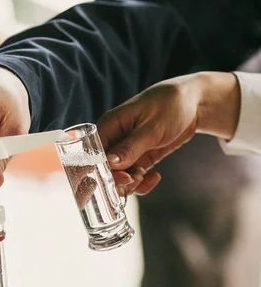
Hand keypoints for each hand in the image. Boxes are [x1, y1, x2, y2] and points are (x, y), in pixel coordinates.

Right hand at [97, 72, 239, 196]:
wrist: (194, 103)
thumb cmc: (170, 106)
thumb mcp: (151, 129)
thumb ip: (130, 147)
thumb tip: (110, 164)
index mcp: (109, 126)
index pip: (94, 154)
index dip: (103, 170)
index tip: (121, 177)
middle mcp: (114, 140)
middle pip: (105, 169)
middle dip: (118, 179)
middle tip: (135, 178)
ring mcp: (126, 151)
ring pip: (119, 177)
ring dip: (131, 183)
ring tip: (146, 175)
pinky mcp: (139, 158)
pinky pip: (134, 177)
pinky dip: (142, 183)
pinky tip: (155, 177)